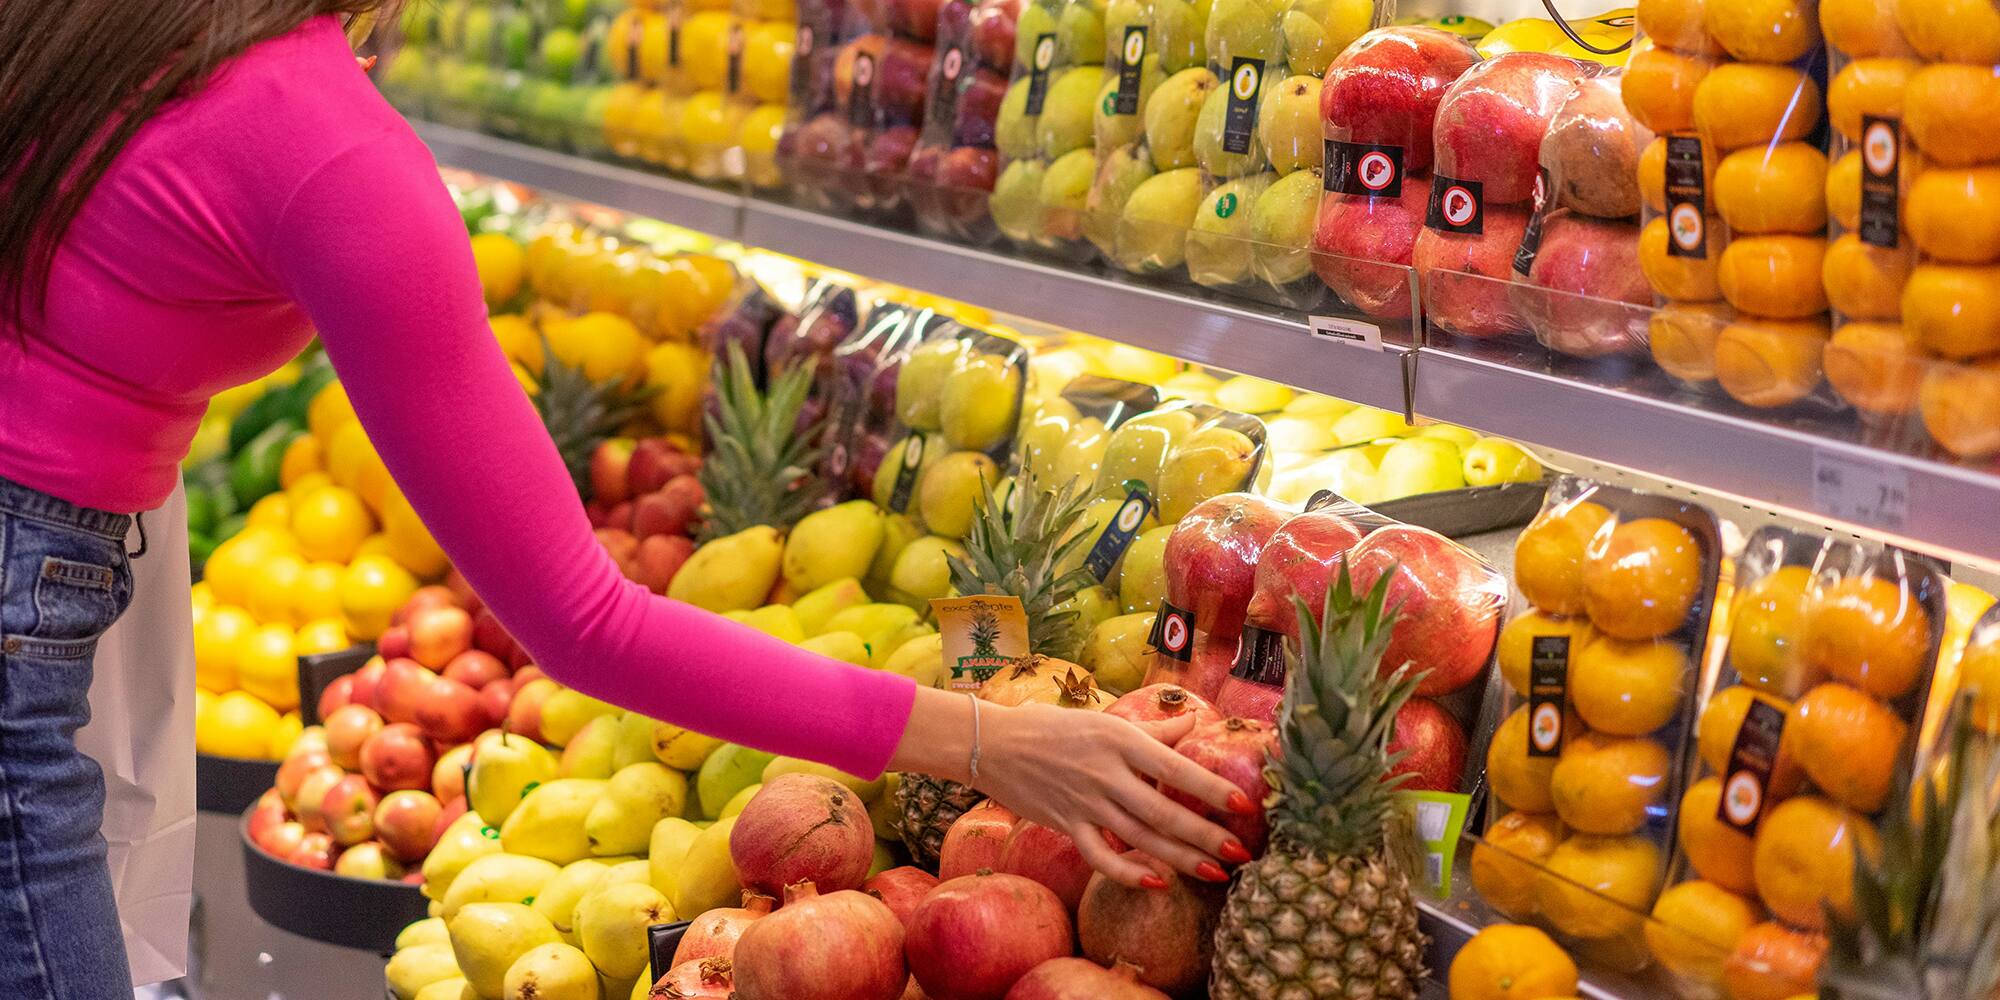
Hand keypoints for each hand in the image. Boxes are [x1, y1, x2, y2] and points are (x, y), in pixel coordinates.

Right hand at [972, 702, 1253, 888]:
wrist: (994, 743)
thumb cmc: (1054, 728)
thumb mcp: (1106, 721)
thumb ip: (1152, 730)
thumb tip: (1194, 724)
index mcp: (1120, 740)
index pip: (1176, 767)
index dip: (1211, 789)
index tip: (1243, 807)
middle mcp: (1105, 773)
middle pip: (1162, 812)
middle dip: (1205, 835)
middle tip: (1240, 853)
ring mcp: (1085, 802)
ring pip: (1140, 838)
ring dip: (1180, 859)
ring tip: (1215, 874)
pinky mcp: (1066, 825)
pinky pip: (1101, 856)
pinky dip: (1128, 873)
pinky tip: (1156, 883)